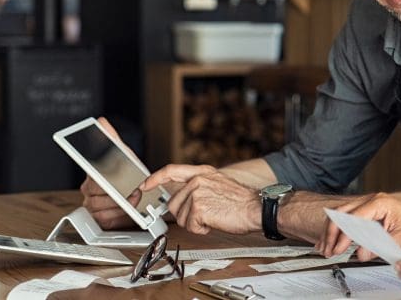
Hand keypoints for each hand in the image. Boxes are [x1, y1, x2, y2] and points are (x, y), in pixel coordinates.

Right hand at [79, 117, 138, 228]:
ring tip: (133, 198)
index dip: (98, 178)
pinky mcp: (99, 218)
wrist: (137, 191)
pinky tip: (127, 209)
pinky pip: (104, 219)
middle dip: (115, 192)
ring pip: (99, 207)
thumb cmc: (127, 173)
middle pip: (96, 193)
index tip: (105, 180)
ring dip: (119, 204)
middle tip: (131, 189)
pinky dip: (118, 215)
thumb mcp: (122, 154)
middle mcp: (88, 190)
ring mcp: (92, 205)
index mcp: (91, 174)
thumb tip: (101, 122)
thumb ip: (111, 139)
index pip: (89, 175)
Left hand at [141, 164, 259, 234]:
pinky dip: (202, 229)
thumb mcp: (218, 184)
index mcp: (202, 172)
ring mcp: (197, 193)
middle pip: (173, 203)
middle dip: (185, 215)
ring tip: (213, 216)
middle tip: (205, 215)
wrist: (256, 208)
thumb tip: (181, 197)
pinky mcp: (198, 208)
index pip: (171, 171)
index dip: (155, 178)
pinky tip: (214, 222)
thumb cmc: (241, 201)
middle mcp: (197, 180)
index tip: (145, 185)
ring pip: (181, 217)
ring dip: (195, 223)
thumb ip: (198, 186)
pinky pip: (190, 226)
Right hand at [318, 193, 400, 261]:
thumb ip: (378, 246)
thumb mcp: (399, 241)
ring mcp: (370, 204)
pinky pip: (348, 218)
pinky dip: (339, 229)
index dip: (343, 236)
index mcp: (380, 203)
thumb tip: (360, 253)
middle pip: (342, 213)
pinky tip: (332, 240)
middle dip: (332, 233)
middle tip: (328, 250)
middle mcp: (373, 200)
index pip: (353, 218)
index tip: (338, 250)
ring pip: (342, 214)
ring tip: (325, 248)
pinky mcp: (369, 212)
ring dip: (332, 231)